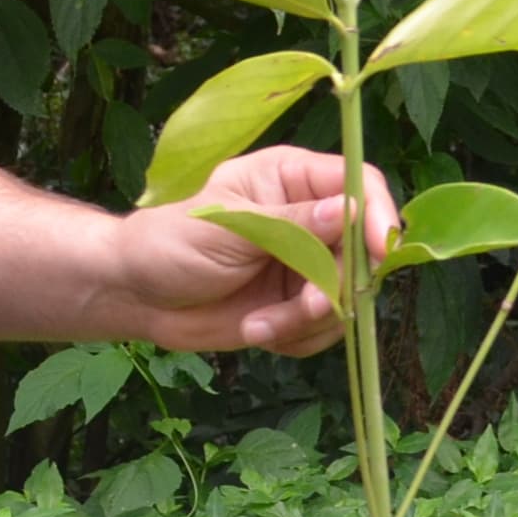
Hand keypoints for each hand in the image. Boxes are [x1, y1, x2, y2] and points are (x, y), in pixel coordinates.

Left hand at [116, 147, 399, 356]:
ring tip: (258, 325)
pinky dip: (295, 338)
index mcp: (292, 178)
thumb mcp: (226, 226)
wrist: (136, 293)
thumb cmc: (168, 241)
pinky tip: (255, 331)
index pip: (361, 183)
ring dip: (308, 319)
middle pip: (364, 248)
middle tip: (305, 305)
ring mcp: (306, 264)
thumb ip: (289, 223)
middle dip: (338, 284)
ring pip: (348, 295)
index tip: (381, 250)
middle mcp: (309, 219)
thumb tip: (349, 210)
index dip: (378, 214)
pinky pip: (324, 329)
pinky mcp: (296, 305)